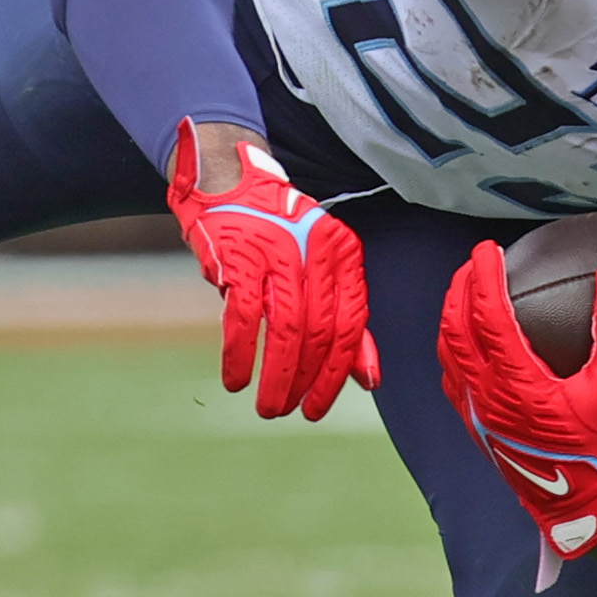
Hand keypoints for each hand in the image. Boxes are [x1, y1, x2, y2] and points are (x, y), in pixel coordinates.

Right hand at [165, 119, 377, 420]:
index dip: (337, 373)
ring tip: (267, 405)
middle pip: (320, 333)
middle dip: (305, 382)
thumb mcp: (319, 268)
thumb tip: (366, 378)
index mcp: (344, 256)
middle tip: (287, 411)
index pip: (351, 325)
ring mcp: (277, 254)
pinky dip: (240, 355)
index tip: (319, 406)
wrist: (229, 184)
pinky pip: (244, 319)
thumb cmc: (276, 233)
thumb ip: (344, 318)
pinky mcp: (239, 259)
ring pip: (286, 331)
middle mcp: (317, 254)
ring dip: (276, 376)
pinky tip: (235, 379)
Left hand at [438, 243, 596, 559]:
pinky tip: (469, 345)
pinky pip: (454, 382)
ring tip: (463, 295)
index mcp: (515, 383)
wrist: (590, 509)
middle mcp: (486, 398)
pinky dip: (454, 352)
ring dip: (451, 320)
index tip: (487, 250)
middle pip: (455, 330)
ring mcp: (477, 416)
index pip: (486, 315)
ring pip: (448, 356)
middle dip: (458, 291)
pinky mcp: (479, 431)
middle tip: (472, 264)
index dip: (483, 277)